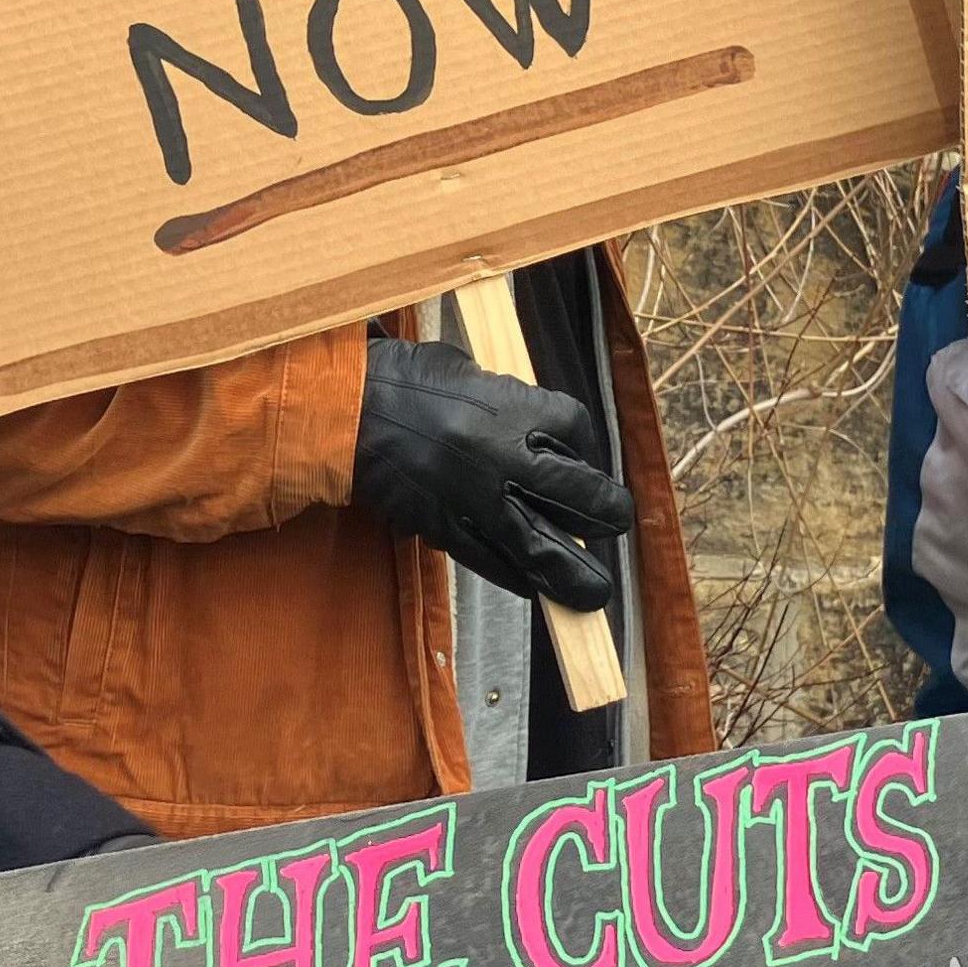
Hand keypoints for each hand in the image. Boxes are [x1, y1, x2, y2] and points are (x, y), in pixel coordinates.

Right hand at [353, 337, 631, 611]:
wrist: (349, 410)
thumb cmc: (410, 382)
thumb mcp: (473, 373)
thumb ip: (510, 403)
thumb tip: (541, 439)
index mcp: (513, 407)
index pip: (575, 426)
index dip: (588, 445)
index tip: (585, 456)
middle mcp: (503, 456)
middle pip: (578, 493)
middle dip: (607, 514)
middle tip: (618, 523)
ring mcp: (475, 497)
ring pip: (538, 545)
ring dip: (571, 572)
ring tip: (592, 593)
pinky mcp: (445, 524)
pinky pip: (490, 560)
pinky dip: (516, 577)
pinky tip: (533, 587)